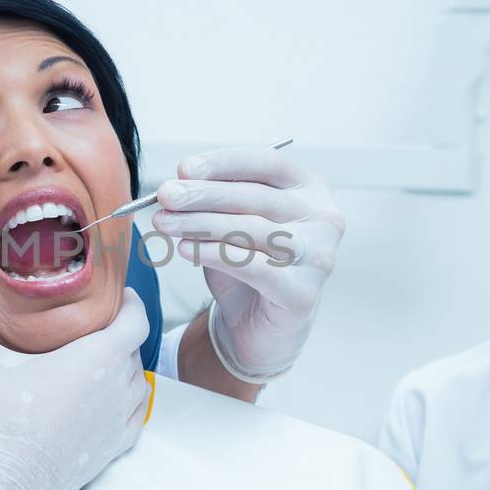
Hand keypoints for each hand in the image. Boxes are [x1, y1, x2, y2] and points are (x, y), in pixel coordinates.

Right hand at [0, 275, 151, 489]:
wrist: (6, 487)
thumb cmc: (0, 420)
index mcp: (101, 357)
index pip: (137, 319)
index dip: (131, 304)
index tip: (118, 295)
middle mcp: (119, 387)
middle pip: (134, 349)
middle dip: (119, 334)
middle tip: (93, 324)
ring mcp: (119, 421)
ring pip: (137, 384)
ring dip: (124, 369)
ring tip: (98, 360)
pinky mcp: (114, 450)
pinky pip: (133, 418)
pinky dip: (124, 404)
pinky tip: (103, 400)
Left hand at [150, 144, 342, 383]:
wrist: (256, 326)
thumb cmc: (245, 263)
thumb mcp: (229, 222)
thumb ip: (214, 200)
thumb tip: (178, 184)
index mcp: (310, 189)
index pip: (268, 163)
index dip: (224, 163)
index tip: (183, 169)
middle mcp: (324, 219)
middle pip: (258, 197)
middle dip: (205, 194)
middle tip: (165, 195)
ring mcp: (319, 257)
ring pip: (255, 230)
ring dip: (203, 223)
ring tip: (165, 222)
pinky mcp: (303, 294)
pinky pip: (253, 267)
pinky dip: (214, 254)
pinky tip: (184, 249)